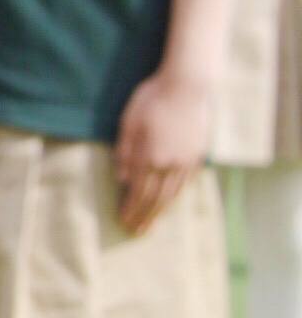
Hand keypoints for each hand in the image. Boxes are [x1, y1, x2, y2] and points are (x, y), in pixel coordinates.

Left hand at [114, 65, 209, 232]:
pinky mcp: (196, 155)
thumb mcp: (128, 122)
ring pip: (171, 194)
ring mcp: (185, 161)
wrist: (188, 86)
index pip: (137, 191)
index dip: (130, 208)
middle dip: (144, 216)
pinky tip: (169, 202)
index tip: (123, 221)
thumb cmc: (152, 99)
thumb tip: (121, 180)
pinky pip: (184, 183)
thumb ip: (124, 153)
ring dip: (160, 211)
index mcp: (149, 157)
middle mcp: (169, 165)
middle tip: (136, 231)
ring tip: (152, 223)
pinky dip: (175, 196)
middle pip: (155, 198)